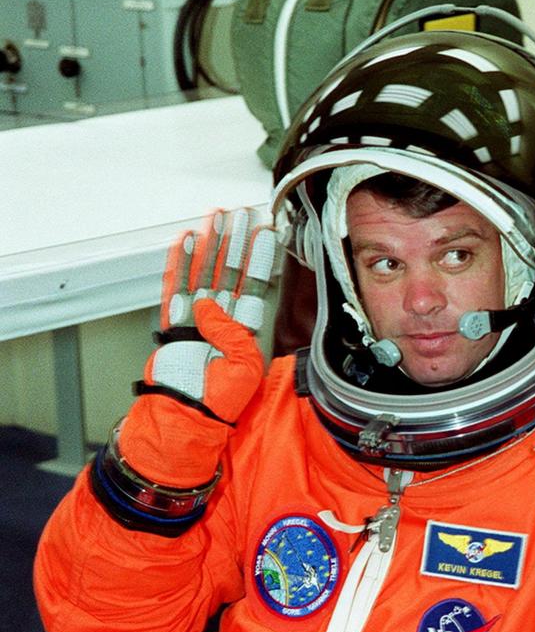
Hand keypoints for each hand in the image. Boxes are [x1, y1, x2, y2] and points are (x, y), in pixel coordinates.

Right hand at [145, 208, 280, 422]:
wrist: (184, 416)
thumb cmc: (216, 402)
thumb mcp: (243, 369)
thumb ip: (233, 334)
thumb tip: (208, 305)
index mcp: (243, 331)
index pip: (253, 287)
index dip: (258, 259)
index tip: (264, 232)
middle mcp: (221, 321)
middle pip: (228, 272)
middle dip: (234, 242)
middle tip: (238, 215)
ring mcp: (195, 320)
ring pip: (203, 272)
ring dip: (209, 245)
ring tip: (214, 218)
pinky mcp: (172, 324)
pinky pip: (174, 287)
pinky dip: (179, 264)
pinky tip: (185, 242)